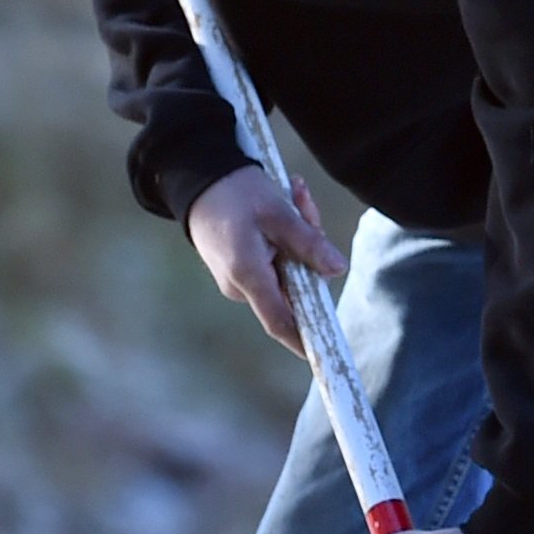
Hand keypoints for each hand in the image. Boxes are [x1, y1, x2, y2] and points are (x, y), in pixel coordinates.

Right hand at [187, 164, 346, 355]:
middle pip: (294, 287)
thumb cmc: (235, 191)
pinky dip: (287, 238)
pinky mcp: (241, 268)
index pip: (281, 322)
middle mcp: (241, 285)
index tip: (325, 355)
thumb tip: (336, 270)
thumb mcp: (277, 211)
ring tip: (296, 195)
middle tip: (307, 206)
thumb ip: (308, 242)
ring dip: (300, 238)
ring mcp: (240, 279)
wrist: (197, 177)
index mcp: (248, 275)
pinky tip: (288, 203)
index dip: (304, 341)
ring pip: (288, 271)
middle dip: (311, 252)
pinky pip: (275, 262)